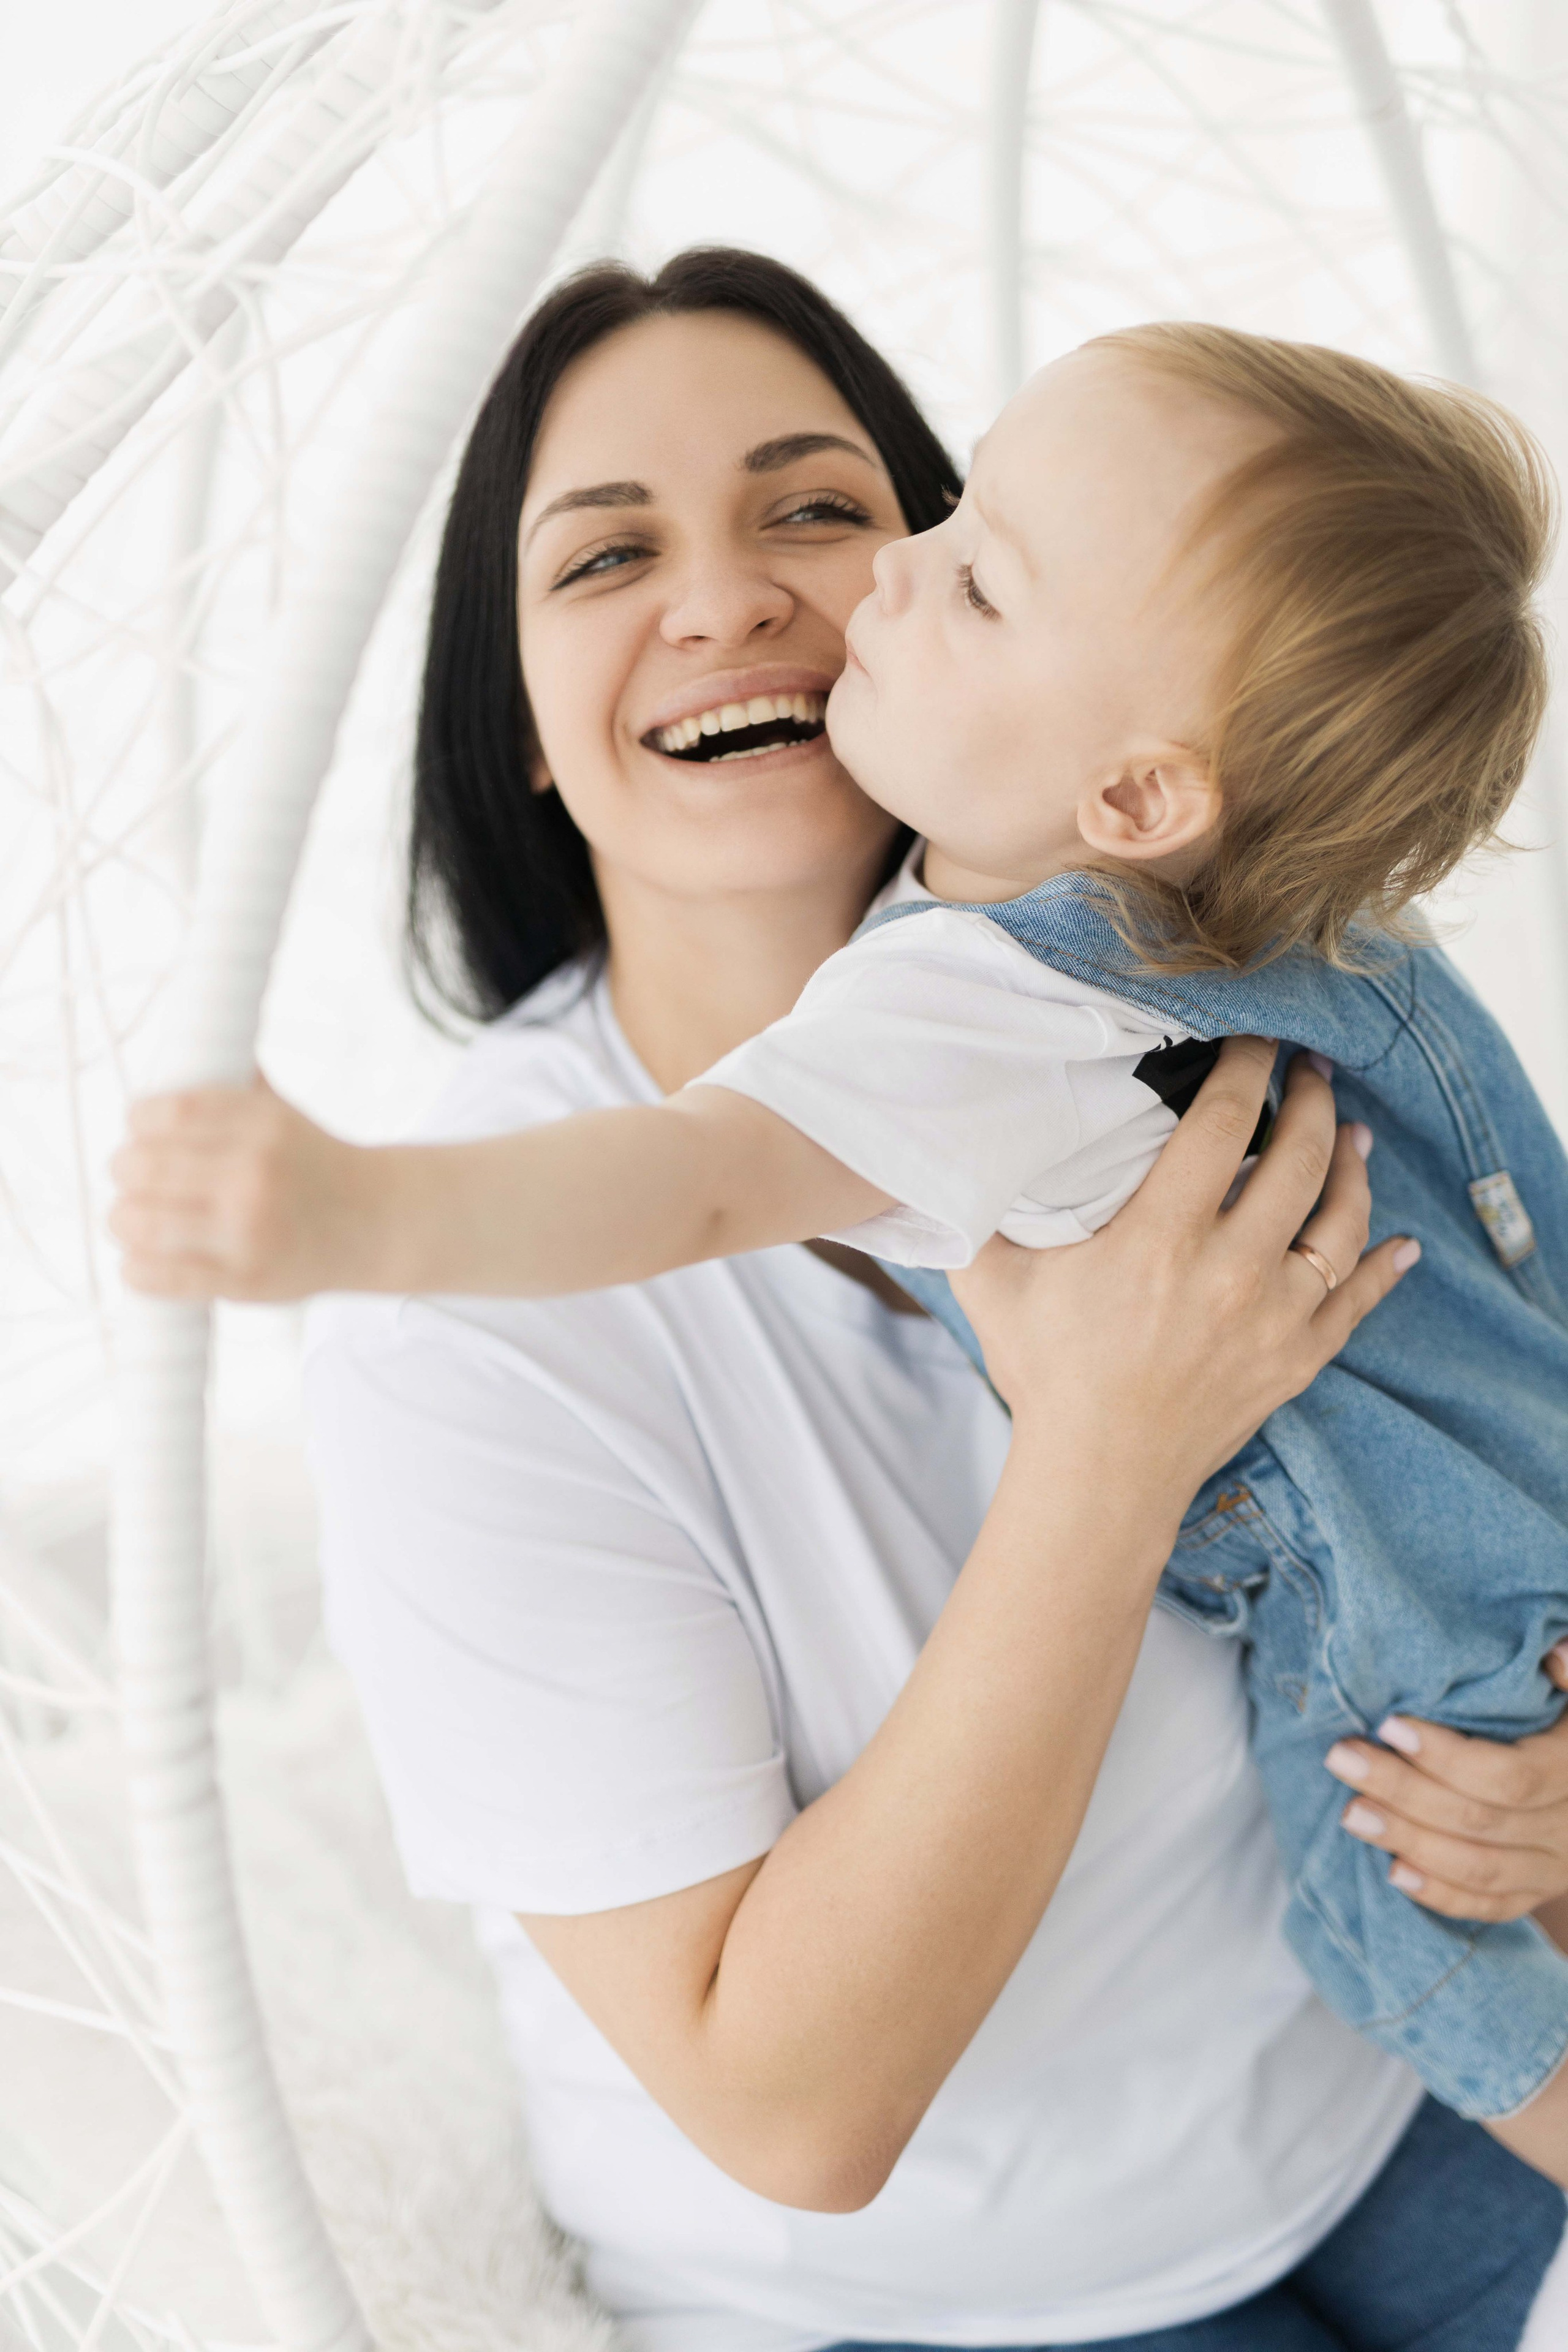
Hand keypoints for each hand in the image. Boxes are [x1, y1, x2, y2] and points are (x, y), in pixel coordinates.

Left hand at [109, 1075, 376, 1299]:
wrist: (376, 1223)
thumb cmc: (318, 1167)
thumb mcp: (284, 1113)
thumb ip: (235, 1085)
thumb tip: (182, 1056)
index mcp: (261, 1125)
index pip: (166, 1112)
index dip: (137, 1122)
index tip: (138, 1132)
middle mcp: (253, 1174)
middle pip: (142, 1166)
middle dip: (123, 1171)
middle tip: (129, 1177)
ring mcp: (247, 1230)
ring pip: (141, 1221)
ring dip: (123, 1220)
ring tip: (131, 1219)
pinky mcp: (242, 1279)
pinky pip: (158, 1275)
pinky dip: (136, 1267)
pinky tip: (142, 1259)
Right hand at [950, 1039, 1418, 1523]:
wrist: (1098, 1477)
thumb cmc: (1046, 1374)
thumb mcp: (993, 1283)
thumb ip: (980, 1210)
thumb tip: (959, 1144)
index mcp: (1160, 1239)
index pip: (1223, 1124)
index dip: (1244, 1068)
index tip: (1251, 1040)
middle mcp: (1231, 1272)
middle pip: (1299, 1158)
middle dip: (1310, 1101)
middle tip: (1309, 1070)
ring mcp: (1275, 1318)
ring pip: (1342, 1222)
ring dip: (1353, 1168)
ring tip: (1351, 1134)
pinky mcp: (1298, 1359)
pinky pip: (1359, 1301)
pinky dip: (1385, 1268)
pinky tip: (1401, 1242)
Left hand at [1326, 1646, 1567, 1930]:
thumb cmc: (1566, 1724)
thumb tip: (1553, 1651)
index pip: (1508, 1776)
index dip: (1445, 1756)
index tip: (1387, 1725)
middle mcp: (1567, 1827)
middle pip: (1479, 1820)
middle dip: (1403, 1791)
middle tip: (1341, 1758)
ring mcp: (1553, 1867)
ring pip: (1478, 1868)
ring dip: (1409, 1841)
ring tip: (1351, 1813)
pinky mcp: (1536, 1891)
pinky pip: (1490, 1904)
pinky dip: (1441, 1894)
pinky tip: (1393, 1872)